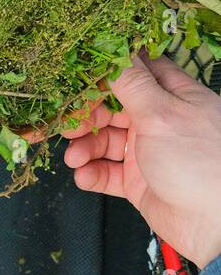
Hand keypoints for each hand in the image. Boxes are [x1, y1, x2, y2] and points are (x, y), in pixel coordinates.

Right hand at [63, 51, 220, 267]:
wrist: (216, 226)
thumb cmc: (200, 162)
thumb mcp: (162, 114)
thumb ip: (132, 83)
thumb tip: (115, 48)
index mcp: (175, 98)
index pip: (139, 72)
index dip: (109, 70)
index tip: (79, 71)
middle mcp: (161, 122)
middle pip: (112, 108)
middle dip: (86, 115)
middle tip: (67, 123)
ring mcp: (149, 153)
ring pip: (104, 141)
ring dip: (83, 148)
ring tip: (73, 159)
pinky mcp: (138, 183)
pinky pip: (106, 173)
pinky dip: (91, 174)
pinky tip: (84, 176)